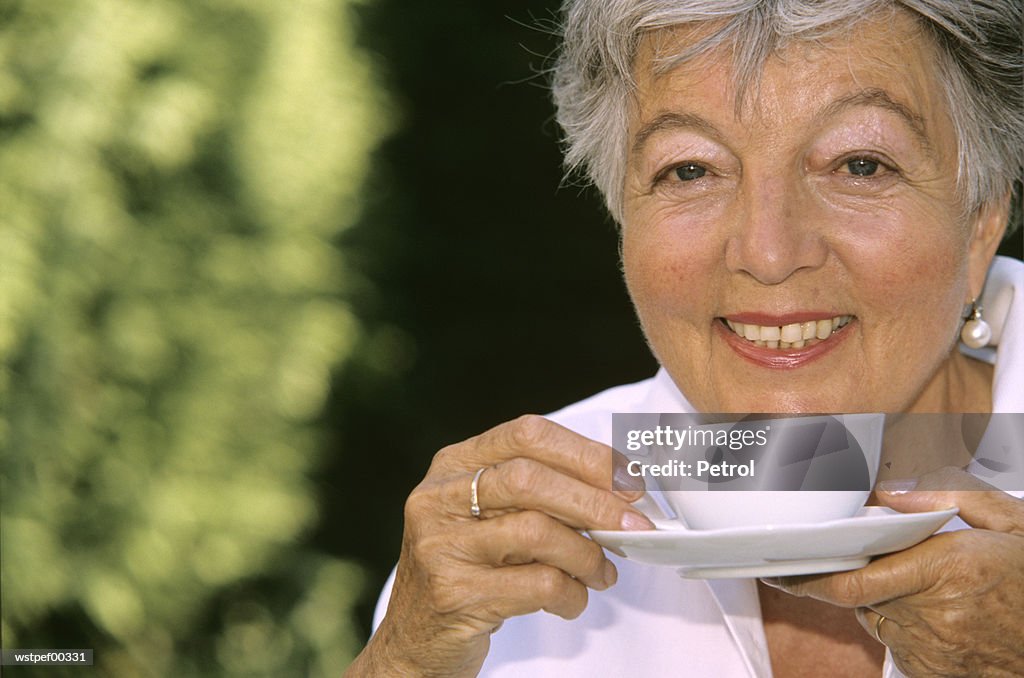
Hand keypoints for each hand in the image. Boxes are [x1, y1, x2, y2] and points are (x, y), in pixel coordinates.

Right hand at [347, 415, 652, 677]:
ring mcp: (441, 545)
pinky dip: (570, 593)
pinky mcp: (454, 594)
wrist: (416, 639)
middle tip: (635, 524)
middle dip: (594, 501)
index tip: (629, 477)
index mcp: (453, 465)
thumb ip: (540, 494)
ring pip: (535, 532)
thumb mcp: (492, 517)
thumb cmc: (470, 569)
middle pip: (529, 479)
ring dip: (586, 554)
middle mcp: (438, 497)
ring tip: (602, 572)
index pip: (526, 435)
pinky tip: (573, 599)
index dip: (585, 452)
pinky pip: (535, 585)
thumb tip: (621, 486)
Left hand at [762, 467, 1023, 676]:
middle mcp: (933, 614)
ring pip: (876, 619)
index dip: (809, 576)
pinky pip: (898, 644)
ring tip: (926, 584)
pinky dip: (904, 625)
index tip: (778, 569)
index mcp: (946, 568)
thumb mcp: (1010, 521)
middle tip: (862, 555)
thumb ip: (947, 496)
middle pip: (859, 595)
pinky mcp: (935, 674)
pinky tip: (938, 611)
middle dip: (856, 573)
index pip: (853, 579)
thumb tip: (890, 493)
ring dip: (882, 600)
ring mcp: (934, 651)